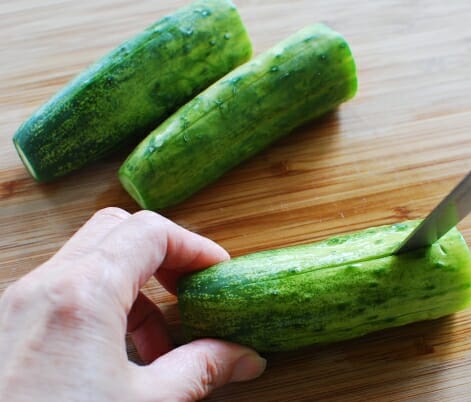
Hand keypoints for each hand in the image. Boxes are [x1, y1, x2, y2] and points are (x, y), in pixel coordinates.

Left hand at [0, 208, 265, 400]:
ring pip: (89, 259)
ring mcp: (21, 304)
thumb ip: (200, 370)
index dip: (195, 247)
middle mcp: (45, 287)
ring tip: (158, 339)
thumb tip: (242, 357)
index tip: (217, 272)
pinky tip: (119, 353)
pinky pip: (65, 290)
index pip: (150, 233)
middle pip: (117, 231)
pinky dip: (103, 303)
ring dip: (134, 286)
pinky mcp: (10, 327)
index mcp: (83, 294)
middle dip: (163, 255)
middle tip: (189, 290)